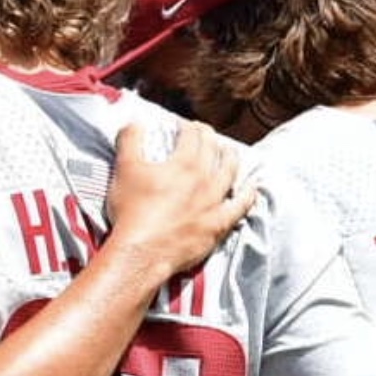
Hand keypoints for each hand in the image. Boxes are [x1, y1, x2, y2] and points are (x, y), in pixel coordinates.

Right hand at [105, 121, 253, 279]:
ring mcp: (214, 202)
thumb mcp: (124, 170)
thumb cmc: (131, 212)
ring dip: (231, 158)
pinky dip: (248, 195)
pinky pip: (241, 206)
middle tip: (203, 134)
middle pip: (213, 150)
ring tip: (229, 152)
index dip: (188, 126)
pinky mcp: (218, 224)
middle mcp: (204, 178)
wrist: (141, 252)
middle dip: (208, 137)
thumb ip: (130, 141)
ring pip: (230, 172)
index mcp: (183, 163)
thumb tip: (134, 123)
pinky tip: (251, 189)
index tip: (184, 126)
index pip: (192, 135)